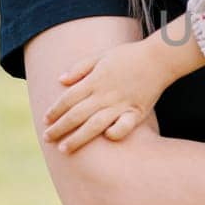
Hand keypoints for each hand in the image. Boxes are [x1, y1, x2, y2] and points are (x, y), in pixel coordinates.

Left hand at [43, 38, 170, 153]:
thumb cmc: (129, 55)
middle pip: (76, 114)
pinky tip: (105, 139)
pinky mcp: (136, 112)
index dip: (55, 110)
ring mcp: (120, 104)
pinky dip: (114, 133)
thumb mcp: (100, 55)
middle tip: (47, 139)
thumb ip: (80, 68)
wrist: (159, 59)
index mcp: (94, 80)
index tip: (45, 120)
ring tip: (64, 149)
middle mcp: (104, 94)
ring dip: (77, 138)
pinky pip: (123, 127)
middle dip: (59, 128)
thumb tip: (61, 80)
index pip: (68, 99)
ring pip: (93, 125)